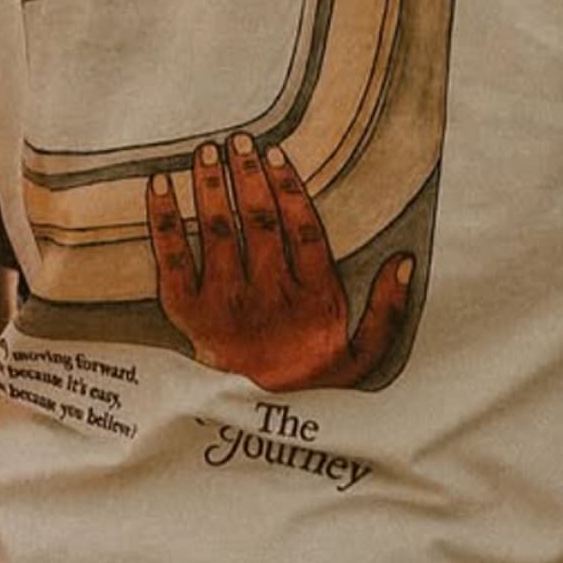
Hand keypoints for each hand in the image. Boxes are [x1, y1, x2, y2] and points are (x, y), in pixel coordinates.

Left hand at [147, 132, 414, 392]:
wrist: (262, 423)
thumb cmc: (315, 377)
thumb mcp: (365, 354)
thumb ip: (388, 309)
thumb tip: (405, 262)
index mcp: (312, 297)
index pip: (302, 230)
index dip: (291, 188)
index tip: (278, 154)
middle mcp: (267, 295)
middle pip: (259, 222)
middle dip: (247, 175)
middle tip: (239, 139)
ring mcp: (224, 304)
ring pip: (217, 233)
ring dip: (210, 187)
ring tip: (206, 151)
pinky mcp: (188, 314)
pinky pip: (170, 261)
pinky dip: (162, 222)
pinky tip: (158, 186)